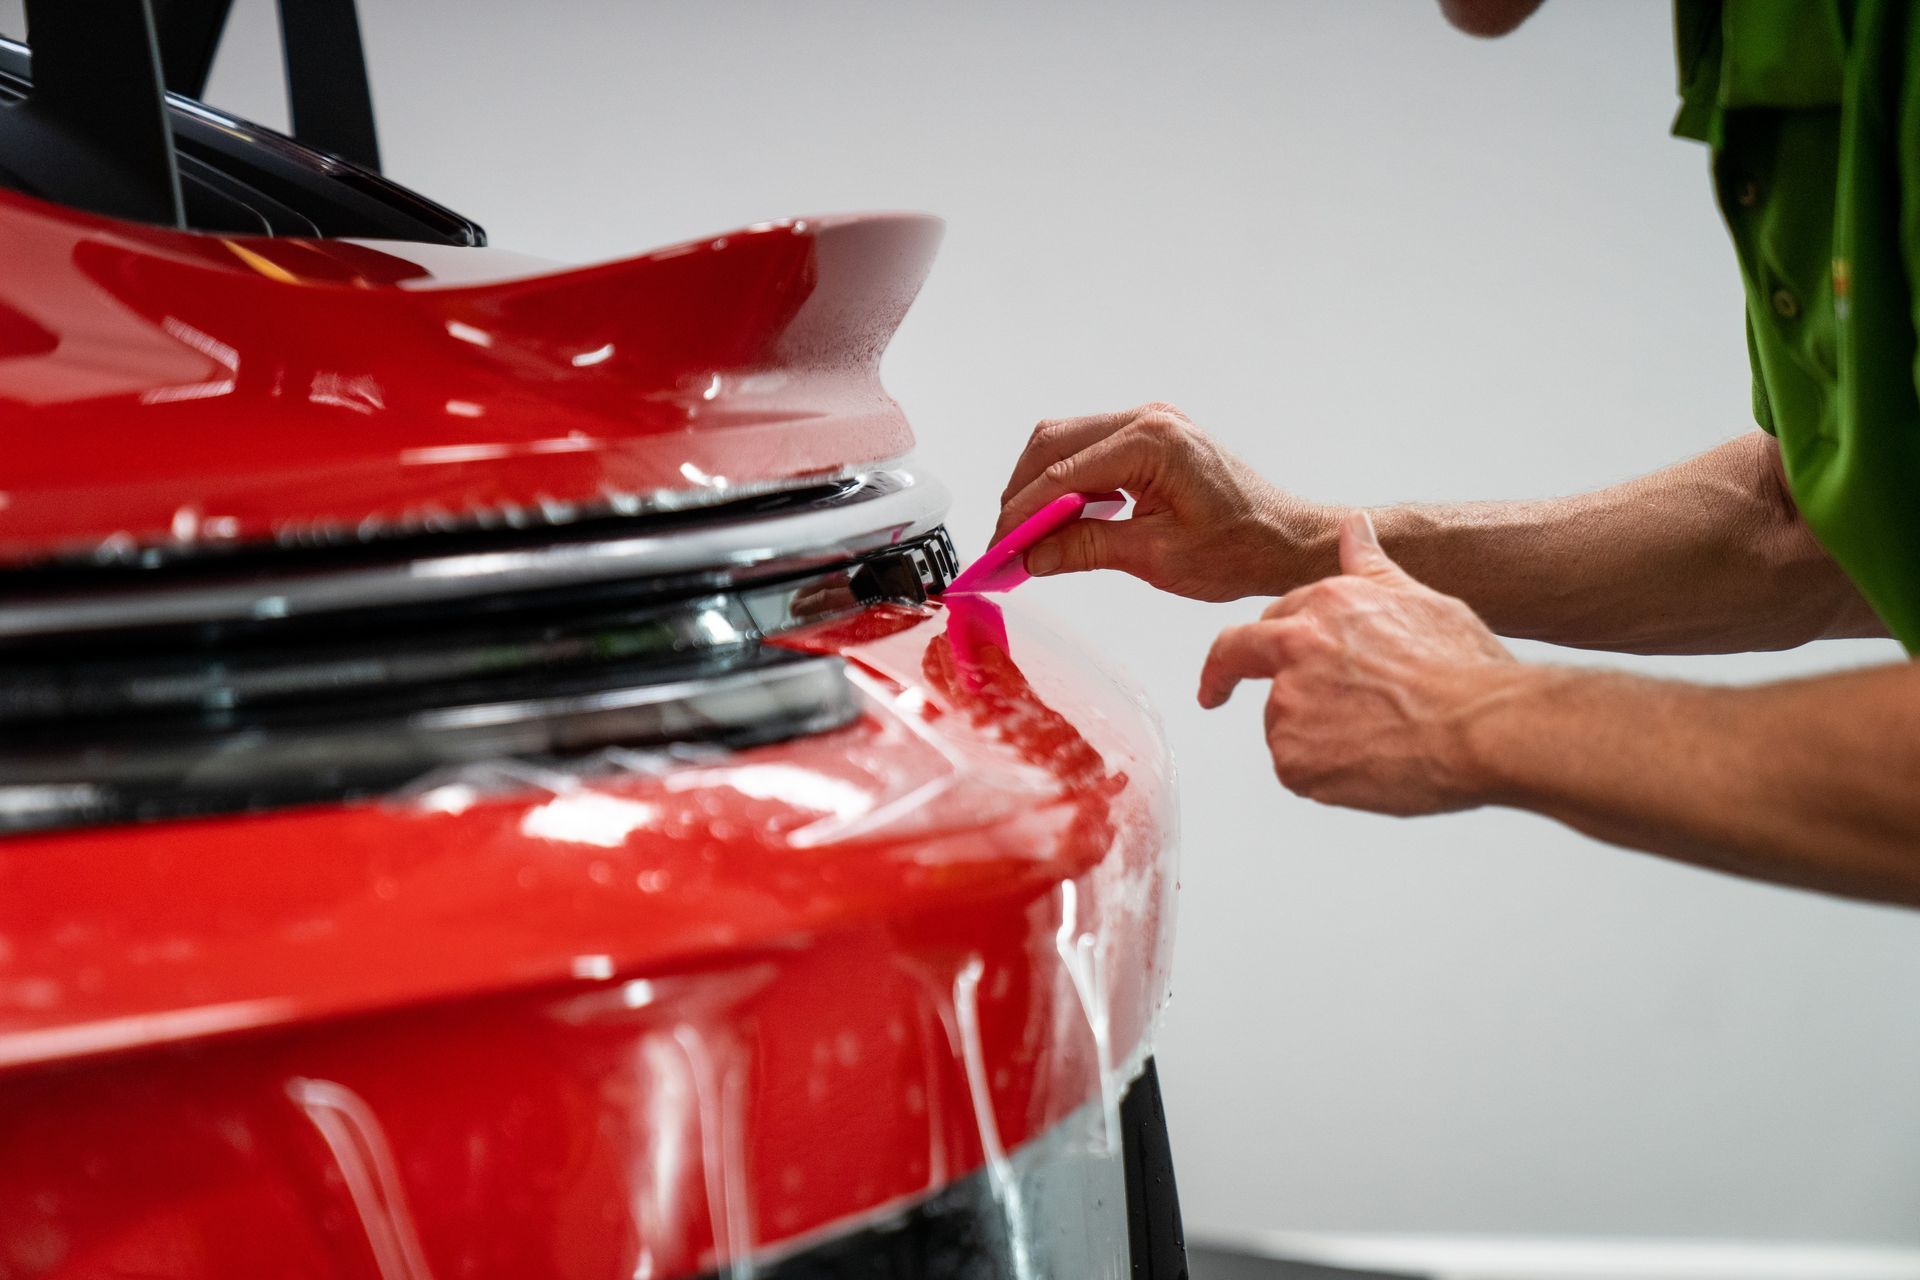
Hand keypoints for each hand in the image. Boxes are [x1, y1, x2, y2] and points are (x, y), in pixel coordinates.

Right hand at [994, 402, 1331, 601]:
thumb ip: (1086, 549)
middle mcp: (1148, 420)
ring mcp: (1150, 424)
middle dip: (1021, 494)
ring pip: (1066, 443)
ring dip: (1040, 486)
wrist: (1286, 539)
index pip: (1061, 474)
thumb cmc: (1242, 546)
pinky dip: (1066, 482)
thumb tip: (1032, 556)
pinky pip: (1090, 450)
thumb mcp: (1157, 557)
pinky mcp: (1152, 438)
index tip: (998, 549)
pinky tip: (1061, 519)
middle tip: (1005, 542)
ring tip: (1028, 535)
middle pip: (1052, 444)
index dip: (1020, 514)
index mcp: (1152, 442)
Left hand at [1198, 510, 1522, 814]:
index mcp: (1325, 604)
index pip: (1267, 619)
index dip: (1255, 641)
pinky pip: (1296, 769)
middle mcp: (1295, 646)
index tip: (1231, 660)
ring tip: (1377, 739)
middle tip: (1216, 696)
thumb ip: (1370, 569)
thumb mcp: (1419, 601)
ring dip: (1310, 734)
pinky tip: (1369, 766)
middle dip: (1225, 677)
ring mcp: (1288, 704)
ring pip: (1280, 723)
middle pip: (1244, 659)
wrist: (1485, 729)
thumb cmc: (1464, 670)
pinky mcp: (1292, 758)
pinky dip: (1323, 774)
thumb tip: (1354, 527)